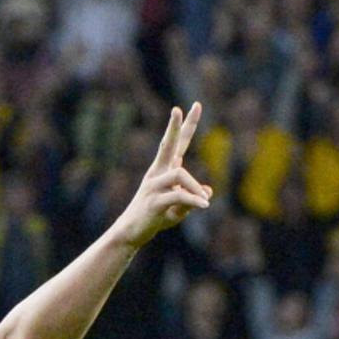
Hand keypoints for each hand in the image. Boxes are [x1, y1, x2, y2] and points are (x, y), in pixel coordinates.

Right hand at [113, 104, 212, 247]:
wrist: (132, 233)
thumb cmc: (155, 218)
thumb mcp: (179, 209)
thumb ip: (193, 199)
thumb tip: (207, 192)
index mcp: (163, 170)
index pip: (177, 143)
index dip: (185, 125)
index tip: (194, 105)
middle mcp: (157, 173)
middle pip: (168, 144)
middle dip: (175, 127)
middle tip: (179, 108)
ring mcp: (154, 186)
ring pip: (180, 174)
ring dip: (195, 188)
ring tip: (205, 203)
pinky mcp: (154, 201)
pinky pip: (179, 195)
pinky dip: (194, 200)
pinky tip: (205, 206)